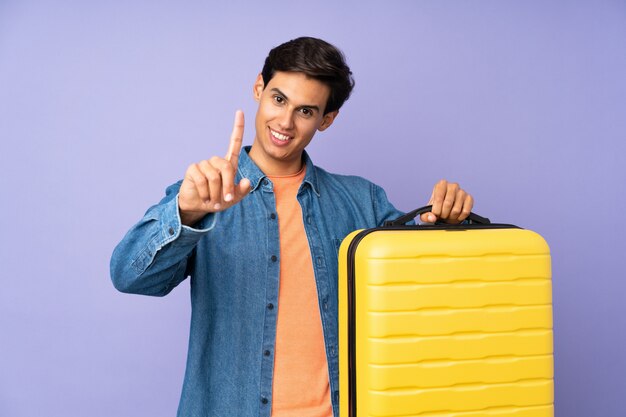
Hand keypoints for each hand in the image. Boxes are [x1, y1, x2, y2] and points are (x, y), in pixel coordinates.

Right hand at [178, 110, 250, 225]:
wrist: (199, 206)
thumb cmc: (218, 200)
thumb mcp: (233, 198)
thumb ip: (242, 192)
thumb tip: (246, 181)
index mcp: (228, 164)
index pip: (234, 142)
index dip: (238, 128)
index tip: (240, 111)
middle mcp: (216, 161)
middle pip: (226, 166)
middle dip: (227, 185)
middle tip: (226, 199)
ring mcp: (203, 164)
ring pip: (214, 176)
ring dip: (215, 193)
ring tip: (213, 200)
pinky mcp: (193, 169)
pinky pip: (202, 180)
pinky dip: (205, 193)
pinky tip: (204, 198)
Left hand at [419, 179, 473, 223]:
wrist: (447, 211)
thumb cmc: (437, 208)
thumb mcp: (427, 213)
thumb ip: (426, 216)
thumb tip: (432, 217)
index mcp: (441, 185)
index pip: (438, 198)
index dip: (436, 209)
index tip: (436, 214)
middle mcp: (453, 186)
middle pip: (448, 204)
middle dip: (444, 214)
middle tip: (442, 216)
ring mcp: (462, 192)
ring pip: (456, 209)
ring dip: (451, 217)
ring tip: (449, 215)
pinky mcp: (469, 199)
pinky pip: (465, 212)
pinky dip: (460, 217)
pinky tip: (456, 216)